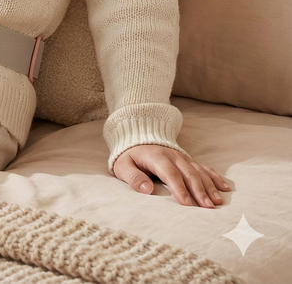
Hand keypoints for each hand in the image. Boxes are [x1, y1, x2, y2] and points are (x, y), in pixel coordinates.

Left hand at [113, 144, 230, 207]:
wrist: (137, 139)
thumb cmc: (129, 157)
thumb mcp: (123, 166)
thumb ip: (133, 177)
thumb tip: (147, 190)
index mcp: (157, 157)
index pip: (170, 174)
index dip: (179, 189)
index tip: (187, 204)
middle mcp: (173, 156)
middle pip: (189, 174)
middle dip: (199, 191)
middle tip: (207, 207)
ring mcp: (183, 158)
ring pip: (199, 172)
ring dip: (209, 187)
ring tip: (217, 202)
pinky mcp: (188, 160)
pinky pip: (204, 168)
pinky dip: (215, 177)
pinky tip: (225, 188)